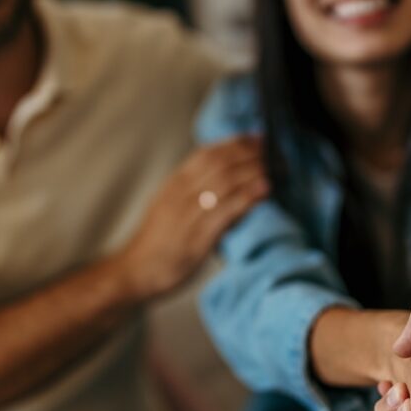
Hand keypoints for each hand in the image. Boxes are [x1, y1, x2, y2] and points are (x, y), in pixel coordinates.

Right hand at [120, 136, 266, 299]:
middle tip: (274, 152)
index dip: (235, 143)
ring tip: (275, 168)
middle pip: (220, 163)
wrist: (136, 271)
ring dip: (253, 172)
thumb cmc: (157, 241)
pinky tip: (264, 192)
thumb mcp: (169, 204)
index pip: (207, 153)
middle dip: (250, 154)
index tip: (258, 139)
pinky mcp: (197, 237)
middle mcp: (180, 193)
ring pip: (224, 182)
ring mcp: (188, 215)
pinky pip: (226, 211)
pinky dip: (248, 198)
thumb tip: (223, 175)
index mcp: (174, 183)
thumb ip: (192, 189)